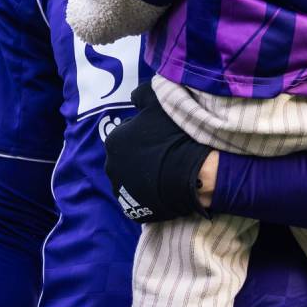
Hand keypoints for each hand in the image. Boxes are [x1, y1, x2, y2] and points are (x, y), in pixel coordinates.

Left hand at [103, 80, 211, 223]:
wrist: (196, 174)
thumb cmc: (176, 136)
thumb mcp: (158, 104)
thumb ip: (142, 95)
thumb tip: (134, 97)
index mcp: (113, 141)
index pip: (127, 135)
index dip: (144, 135)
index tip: (160, 137)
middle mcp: (110, 166)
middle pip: (127, 158)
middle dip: (140, 156)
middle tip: (164, 154)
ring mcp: (121, 190)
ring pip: (131, 178)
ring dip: (143, 175)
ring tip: (166, 172)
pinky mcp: (133, 210)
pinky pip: (139, 199)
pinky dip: (148, 194)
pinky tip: (164, 187)